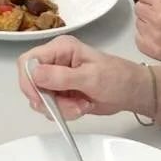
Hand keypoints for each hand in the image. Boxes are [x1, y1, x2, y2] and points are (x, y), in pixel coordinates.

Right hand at [17, 37, 149, 120]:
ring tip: (81, 105)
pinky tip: (81, 107)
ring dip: (60, 108)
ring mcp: (57, 78)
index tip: (40, 99)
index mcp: (60, 48)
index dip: (29, 81)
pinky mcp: (61, 93)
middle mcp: (55, 61)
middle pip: (31, 82)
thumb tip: (34, 74)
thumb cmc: (118, 77)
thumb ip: (61, 76)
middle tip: (70, 106)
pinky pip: (51, 107)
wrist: (132, 92)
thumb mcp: (91, 77)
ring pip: (41, 98)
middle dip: (49, 100)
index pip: (28, 61)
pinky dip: (64, 112)